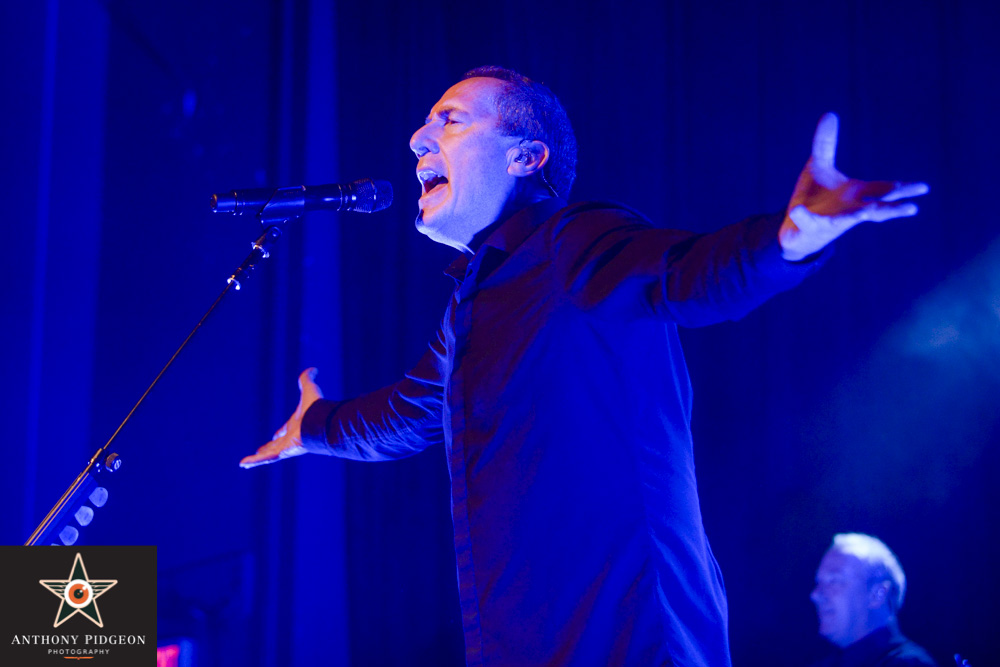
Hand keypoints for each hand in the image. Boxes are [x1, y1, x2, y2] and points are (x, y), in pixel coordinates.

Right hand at [240, 367, 323, 468]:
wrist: (321, 422)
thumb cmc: (316, 408)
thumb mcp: (309, 389)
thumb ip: (307, 380)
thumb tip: (313, 368)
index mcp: (297, 425)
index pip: (285, 431)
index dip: (280, 432)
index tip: (275, 435)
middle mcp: (292, 437)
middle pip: (277, 445)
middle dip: (268, 448)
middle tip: (260, 451)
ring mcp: (287, 447)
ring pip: (268, 454)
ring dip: (257, 458)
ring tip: (245, 463)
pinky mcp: (282, 453)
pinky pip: (266, 458)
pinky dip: (254, 461)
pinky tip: (243, 464)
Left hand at [778, 112, 928, 260]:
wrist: (796, 228)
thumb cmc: (815, 198)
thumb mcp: (819, 166)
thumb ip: (826, 143)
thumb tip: (830, 113)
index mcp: (857, 194)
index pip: (884, 190)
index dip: (903, 188)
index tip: (924, 188)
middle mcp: (850, 209)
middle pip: (877, 209)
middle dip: (893, 208)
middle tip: (913, 207)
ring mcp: (832, 220)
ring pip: (847, 220)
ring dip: (857, 216)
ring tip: (866, 213)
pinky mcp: (812, 227)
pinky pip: (808, 221)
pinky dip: (803, 216)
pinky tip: (797, 209)